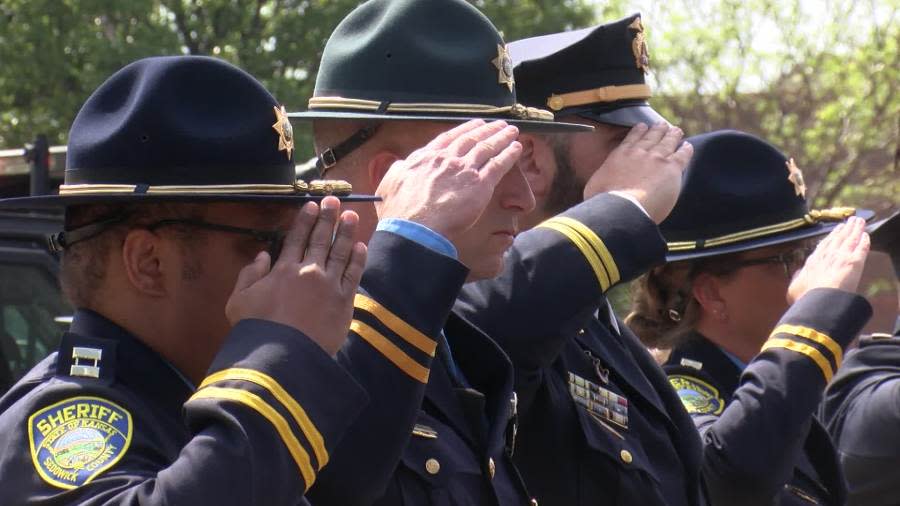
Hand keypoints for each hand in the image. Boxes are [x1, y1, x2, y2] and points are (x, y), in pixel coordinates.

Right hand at [225, 197, 367, 354]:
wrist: (283, 355)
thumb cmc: (256, 330)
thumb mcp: (238, 302)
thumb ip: (249, 275)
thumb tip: (262, 255)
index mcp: (283, 270)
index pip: (296, 238)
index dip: (305, 220)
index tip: (312, 205)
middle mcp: (308, 271)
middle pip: (320, 239)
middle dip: (328, 217)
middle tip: (334, 201)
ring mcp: (328, 285)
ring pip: (340, 252)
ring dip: (346, 232)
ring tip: (352, 215)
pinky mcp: (343, 301)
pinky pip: (353, 274)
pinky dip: (358, 259)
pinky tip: (361, 246)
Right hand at [375, 119, 522, 244]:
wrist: (415, 228)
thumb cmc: (400, 213)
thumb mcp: (389, 184)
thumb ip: (397, 171)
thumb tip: (400, 166)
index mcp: (425, 158)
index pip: (448, 139)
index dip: (464, 130)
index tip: (474, 125)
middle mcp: (446, 159)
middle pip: (470, 139)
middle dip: (486, 130)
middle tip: (497, 124)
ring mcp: (464, 170)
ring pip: (486, 148)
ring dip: (500, 137)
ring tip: (511, 131)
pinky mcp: (480, 185)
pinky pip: (498, 165)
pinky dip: (508, 154)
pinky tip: (515, 148)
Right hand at [583, 123, 692, 223]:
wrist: (620, 208)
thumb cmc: (603, 202)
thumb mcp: (593, 187)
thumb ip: (601, 180)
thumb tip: (599, 185)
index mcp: (620, 156)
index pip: (631, 139)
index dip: (638, 131)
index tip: (642, 126)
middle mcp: (639, 153)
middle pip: (651, 136)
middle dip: (657, 130)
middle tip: (662, 125)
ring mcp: (656, 158)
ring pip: (667, 141)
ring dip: (672, 134)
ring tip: (676, 130)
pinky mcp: (670, 168)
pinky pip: (682, 154)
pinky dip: (685, 149)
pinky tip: (687, 146)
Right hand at [787, 217, 869, 303]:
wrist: (820, 301)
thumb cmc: (806, 297)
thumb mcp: (794, 288)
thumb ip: (797, 278)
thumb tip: (798, 274)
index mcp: (813, 261)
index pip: (824, 245)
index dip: (832, 236)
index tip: (837, 229)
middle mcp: (827, 256)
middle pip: (838, 238)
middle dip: (845, 229)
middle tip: (850, 220)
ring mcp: (841, 257)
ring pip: (850, 239)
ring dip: (855, 229)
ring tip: (859, 221)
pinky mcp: (855, 262)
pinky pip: (861, 248)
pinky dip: (864, 241)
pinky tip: (867, 236)